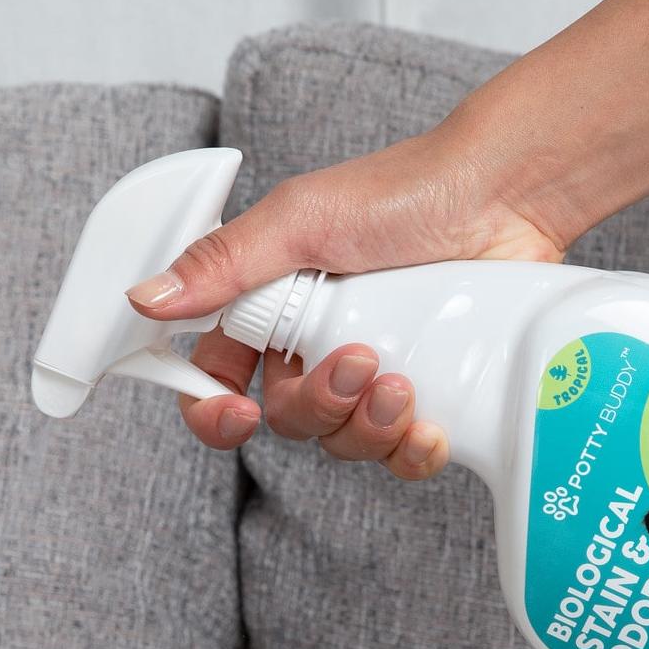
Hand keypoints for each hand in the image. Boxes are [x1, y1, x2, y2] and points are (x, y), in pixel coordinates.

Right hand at [125, 120, 565, 479]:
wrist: (505, 194)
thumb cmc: (406, 191)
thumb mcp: (302, 220)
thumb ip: (223, 264)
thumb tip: (144, 299)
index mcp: (274, 307)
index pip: (219, 377)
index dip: (213, 410)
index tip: (234, 414)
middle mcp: (318, 345)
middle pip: (288, 420)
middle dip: (319, 405)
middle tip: (361, 361)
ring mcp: (376, 373)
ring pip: (346, 443)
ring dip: (368, 428)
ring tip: (404, 381)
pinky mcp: (431, 393)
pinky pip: (404, 457)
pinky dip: (413, 454)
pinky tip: (432, 429)